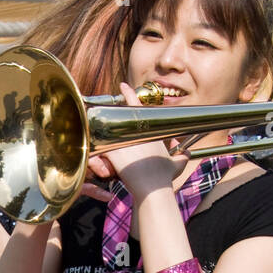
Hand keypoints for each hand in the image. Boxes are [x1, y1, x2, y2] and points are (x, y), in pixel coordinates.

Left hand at [86, 82, 189, 199]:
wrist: (153, 187)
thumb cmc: (164, 178)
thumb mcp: (177, 165)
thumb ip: (182, 157)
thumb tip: (187, 153)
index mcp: (148, 130)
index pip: (136, 106)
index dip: (129, 94)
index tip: (122, 85)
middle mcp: (134, 133)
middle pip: (119, 114)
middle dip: (112, 107)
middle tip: (104, 101)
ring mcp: (122, 142)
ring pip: (106, 128)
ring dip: (99, 124)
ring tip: (92, 116)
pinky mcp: (113, 153)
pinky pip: (98, 145)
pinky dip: (92, 144)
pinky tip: (85, 137)